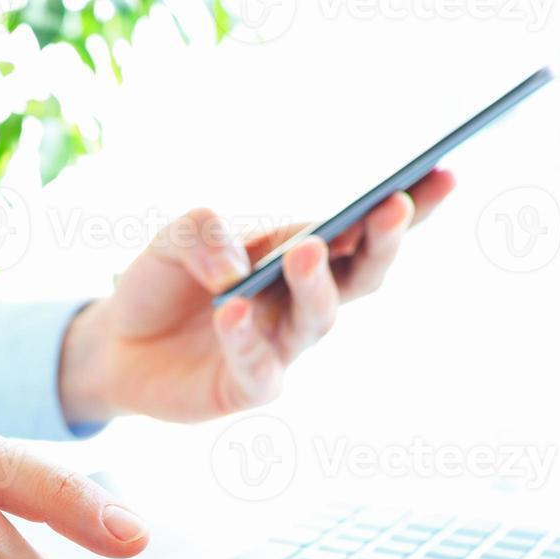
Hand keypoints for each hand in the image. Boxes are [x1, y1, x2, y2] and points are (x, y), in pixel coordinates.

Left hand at [58, 170, 455, 424]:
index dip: (408, 204)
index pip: (363, 226)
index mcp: (301, 250)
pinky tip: (235, 313)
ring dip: (315, 282)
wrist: (117, 342)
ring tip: (304, 250)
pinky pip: (260, 365)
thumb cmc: (163, 280)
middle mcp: (303, 299)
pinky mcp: (248, 387)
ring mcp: (282, 346)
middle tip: (393, 206)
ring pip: (319, 317)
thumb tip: (238, 268)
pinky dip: (249, 339)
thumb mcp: (175, 237)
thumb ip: (206, 233)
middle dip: (383, 241)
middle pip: (361, 274)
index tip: (442, 172)